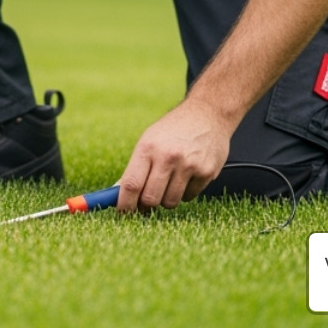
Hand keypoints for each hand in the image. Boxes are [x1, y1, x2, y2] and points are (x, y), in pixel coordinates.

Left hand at [116, 99, 233, 212]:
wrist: (207, 114)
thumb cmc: (173, 130)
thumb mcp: (149, 141)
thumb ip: (136, 168)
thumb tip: (119, 195)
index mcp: (148, 147)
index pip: (131, 184)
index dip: (125, 204)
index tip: (123, 213)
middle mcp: (168, 156)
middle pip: (150, 199)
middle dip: (146, 205)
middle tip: (146, 201)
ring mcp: (189, 165)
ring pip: (170, 202)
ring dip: (166, 199)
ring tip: (169, 182)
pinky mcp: (206, 172)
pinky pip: (189, 197)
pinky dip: (185, 193)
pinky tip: (187, 175)